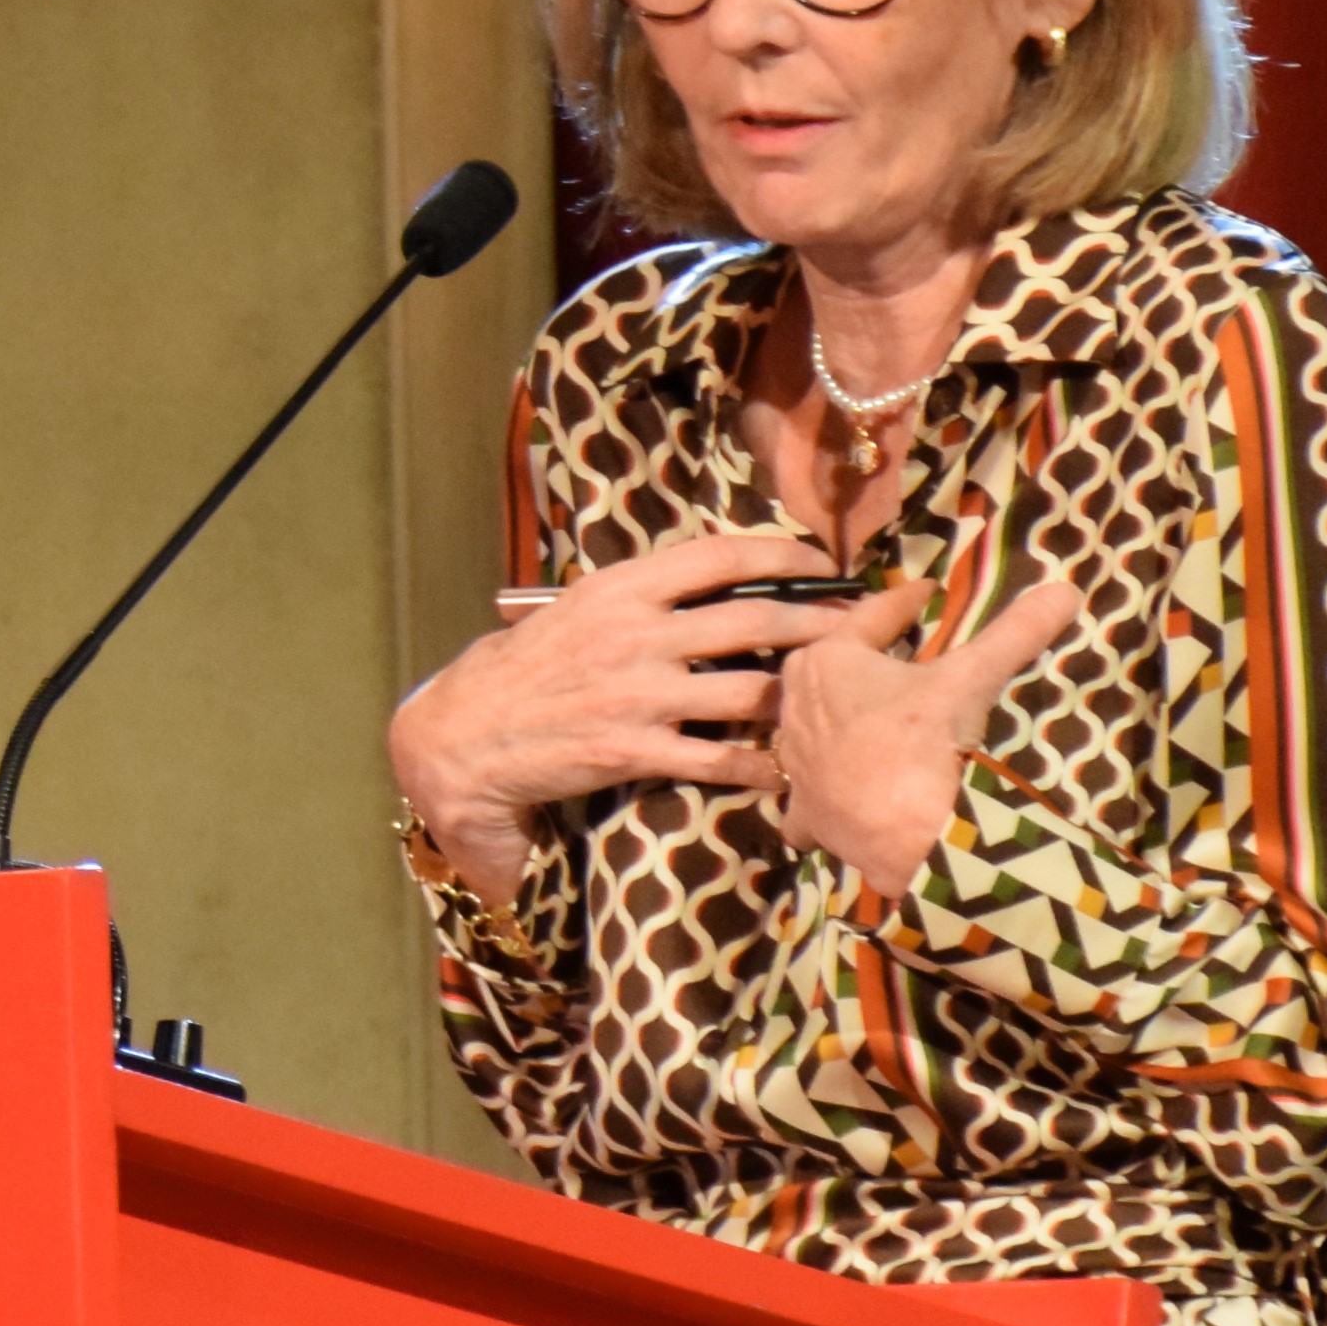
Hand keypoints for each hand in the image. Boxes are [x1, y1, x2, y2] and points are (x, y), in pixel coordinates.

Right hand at [388, 532, 861, 902]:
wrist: (464, 736)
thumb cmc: (524, 671)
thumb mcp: (574, 612)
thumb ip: (638, 597)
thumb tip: (710, 582)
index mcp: (619, 589)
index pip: (719, 556)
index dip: (785, 557)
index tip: (825, 565)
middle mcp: (634, 634)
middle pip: (753, 620)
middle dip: (820, 625)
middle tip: (862, 631)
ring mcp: (636, 694)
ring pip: (749, 691)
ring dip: (800, 698)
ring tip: (835, 702)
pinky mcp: (632, 750)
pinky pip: (719, 758)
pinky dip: (761, 765)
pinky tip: (786, 769)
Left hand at [770, 576, 1086, 897]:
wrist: (905, 838)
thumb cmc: (925, 742)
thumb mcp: (970, 679)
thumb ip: (1013, 632)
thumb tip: (1066, 588)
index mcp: (826, 660)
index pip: (872, 614)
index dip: (907, 601)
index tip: (930, 592)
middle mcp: (794, 706)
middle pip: (836, 669)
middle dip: (866, 656)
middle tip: (903, 648)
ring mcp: (794, 763)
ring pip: (815, 726)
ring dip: (840, 718)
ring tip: (877, 713)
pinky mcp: (804, 812)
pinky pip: (808, 792)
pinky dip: (823, 790)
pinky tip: (840, 791)